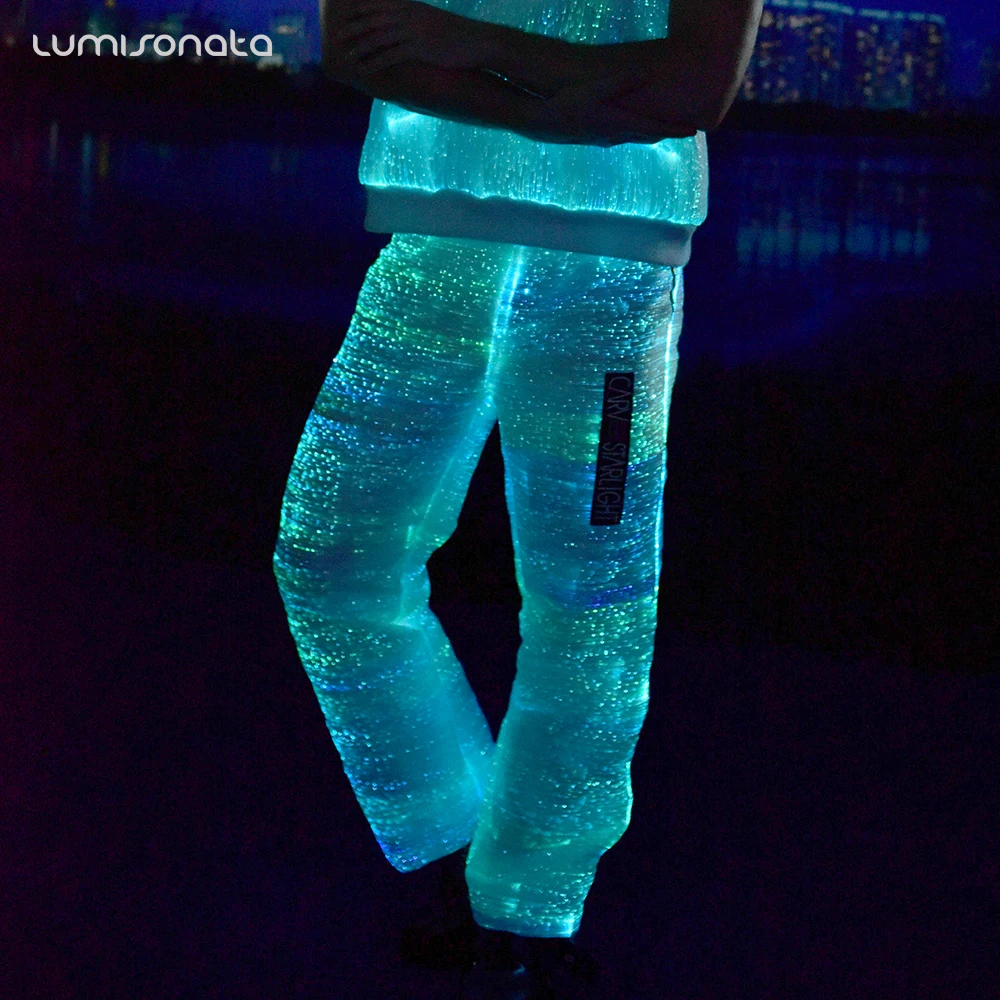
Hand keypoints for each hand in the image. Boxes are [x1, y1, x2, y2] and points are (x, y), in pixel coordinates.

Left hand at [336, 0, 492, 78]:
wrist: (479, 42)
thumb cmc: (458, 35)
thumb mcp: (433, 21)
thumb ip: (415, 19)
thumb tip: (403, 26)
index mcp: (411, 5)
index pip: (379, 4)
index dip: (360, 9)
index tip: (346, 15)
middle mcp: (409, 14)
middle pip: (375, 18)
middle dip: (355, 27)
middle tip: (338, 35)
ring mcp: (414, 31)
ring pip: (379, 37)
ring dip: (361, 48)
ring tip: (348, 57)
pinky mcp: (420, 48)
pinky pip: (391, 55)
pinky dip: (376, 63)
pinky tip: (365, 70)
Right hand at [544, 69, 698, 145]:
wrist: (540, 123)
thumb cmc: (566, 104)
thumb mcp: (594, 89)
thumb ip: (620, 81)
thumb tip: (645, 73)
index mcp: (620, 124)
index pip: (655, 128)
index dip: (675, 129)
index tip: (694, 131)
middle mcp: (615, 134)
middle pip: (648, 135)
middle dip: (667, 132)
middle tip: (685, 131)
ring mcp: (604, 138)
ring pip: (635, 137)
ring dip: (650, 134)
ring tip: (663, 130)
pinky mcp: (594, 136)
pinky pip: (621, 136)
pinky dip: (633, 133)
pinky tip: (630, 130)